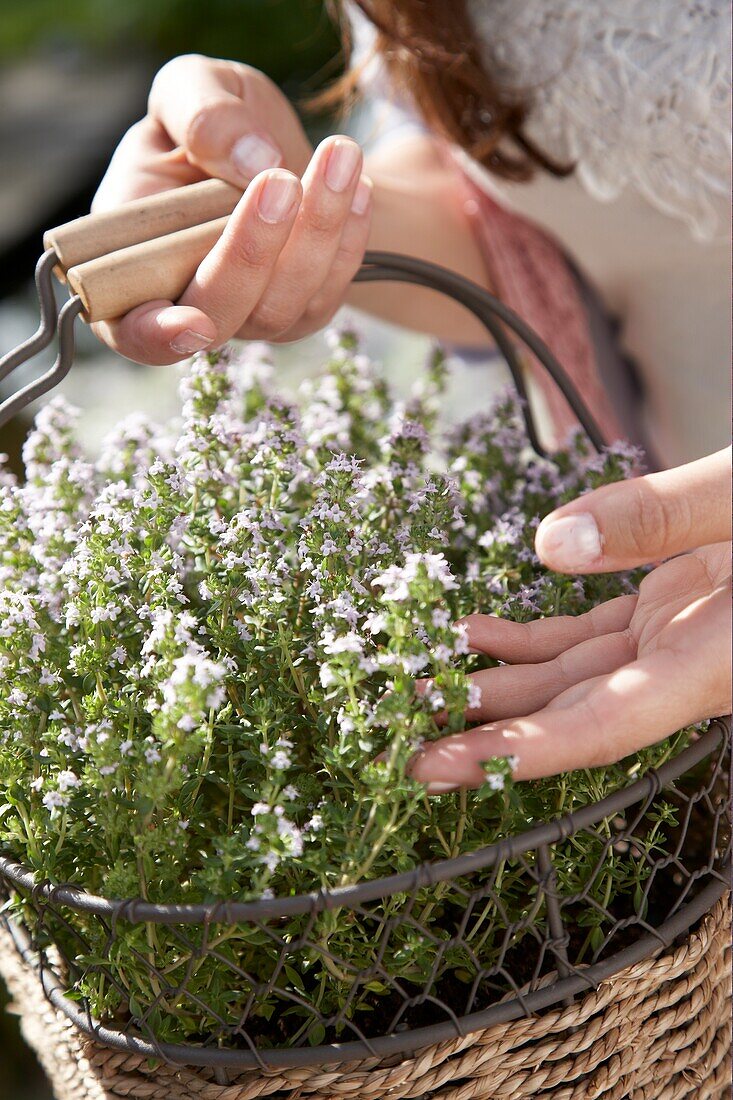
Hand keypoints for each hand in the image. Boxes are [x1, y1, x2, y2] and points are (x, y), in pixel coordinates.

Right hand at [91, 54, 372, 363]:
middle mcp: (189, 308)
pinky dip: (348, 238)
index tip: (192, 323)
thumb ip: (201, 113)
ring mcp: (250, 320)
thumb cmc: (209, 125)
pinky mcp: (302, 312)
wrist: (268, 147)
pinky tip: (359, 183)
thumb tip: (253, 159)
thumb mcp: (189, 89)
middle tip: (280, 180)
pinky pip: (328, 291)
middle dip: (251, 252)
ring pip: (281, 306)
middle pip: (220, 315)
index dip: (157, 337)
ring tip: (340, 154)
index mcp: (131, 266)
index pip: (133, 328)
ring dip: (315, 233)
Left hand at [410, 448, 731, 788]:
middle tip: (399, 746)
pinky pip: (586, 635)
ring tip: (417, 680)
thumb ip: (658, 514)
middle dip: (489, 732)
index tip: (446, 769)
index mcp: (717, 659)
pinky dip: (528, 635)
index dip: (523, 754)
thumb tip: (546, 543)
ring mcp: (675, 639)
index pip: (608, 724)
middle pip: (573, 713)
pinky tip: (472, 630)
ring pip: (571, 676)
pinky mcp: (667, 610)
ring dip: (497, 683)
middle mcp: (689, 664)